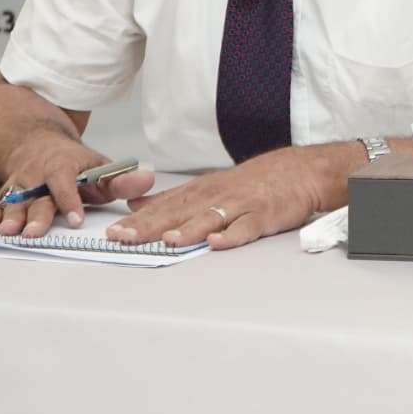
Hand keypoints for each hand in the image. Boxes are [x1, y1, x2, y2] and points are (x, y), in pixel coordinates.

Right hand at [0, 135, 154, 237]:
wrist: (36, 143)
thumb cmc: (73, 162)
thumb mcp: (99, 165)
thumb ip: (121, 179)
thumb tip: (147, 180)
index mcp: (62, 166)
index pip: (66, 183)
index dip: (71, 200)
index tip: (76, 219)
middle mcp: (37, 176)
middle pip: (36, 197)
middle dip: (35, 216)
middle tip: (32, 234)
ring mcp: (19, 186)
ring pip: (13, 203)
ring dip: (8, 219)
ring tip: (6, 234)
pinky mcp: (6, 195)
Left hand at [107, 145, 343, 249]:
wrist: (299, 171)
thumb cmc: (254, 181)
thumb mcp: (209, 184)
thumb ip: (173, 197)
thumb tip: (135, 204)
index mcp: (200, 190)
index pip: (163, 207)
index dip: (137, 220)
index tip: (113, 233)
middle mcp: (216, 196)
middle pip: (179, 213)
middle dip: (151, 226)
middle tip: (126, 238)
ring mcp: (240, 206)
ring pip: (210, 218)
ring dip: (189, 230)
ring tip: (169, 240)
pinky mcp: (264, 216)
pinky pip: (247, 227)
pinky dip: (233, 235)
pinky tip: (219, 242)